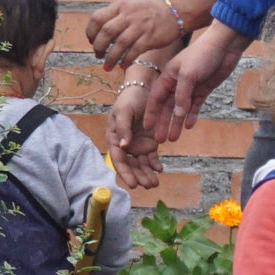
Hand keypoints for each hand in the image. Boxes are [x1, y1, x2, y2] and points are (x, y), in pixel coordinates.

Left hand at [87, 0, 193, 70]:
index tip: (91, 41)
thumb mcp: (129, 7)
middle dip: (98, 47)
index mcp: (120, 6)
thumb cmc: (148, 12)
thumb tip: (97, 34)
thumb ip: (114, 17)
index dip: (90, 32)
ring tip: (107, 66)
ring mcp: (140, 26)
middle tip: (98, 55)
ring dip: (110, 58)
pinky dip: (125, 60)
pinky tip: (122, 66)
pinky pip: (133, 52)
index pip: (97, 18)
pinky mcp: (150, 38)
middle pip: (105, 32)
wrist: (175, 10)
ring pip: (119, 44)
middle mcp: (128, 15)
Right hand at [108, 65, 167, 194]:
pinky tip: (159, 169)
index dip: (125, 172)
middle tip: (149, 185)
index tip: (133, 185)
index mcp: (114, 138)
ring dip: (147, 174)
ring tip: (155, 183)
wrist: (143, 90)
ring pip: (142, 164)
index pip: (118, 159)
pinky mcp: (149, 142)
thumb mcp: (123, 111)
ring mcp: (138, 144)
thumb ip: (123, 128)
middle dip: (139, 176)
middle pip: (131, 165)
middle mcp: (125, 144)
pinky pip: (152, 157)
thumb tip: (123, 146)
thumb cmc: (129, 99)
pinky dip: (155, 164)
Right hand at [145, 22, 249, 146]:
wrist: (224, 46)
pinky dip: (192, 115)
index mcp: (168, 76)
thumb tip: (178, 115)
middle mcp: (176, 83)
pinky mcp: (203, 89)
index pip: (155, 98)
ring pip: (181, 109)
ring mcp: (191, 87)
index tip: (146, 128)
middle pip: (167, 107)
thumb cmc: (202, 54)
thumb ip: (182, 95)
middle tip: (160, 140)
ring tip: (174, 138)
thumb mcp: (188, 74)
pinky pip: (195, 106)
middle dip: (163, 123)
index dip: (150, 113)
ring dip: (177, 123)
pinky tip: (189, 126)